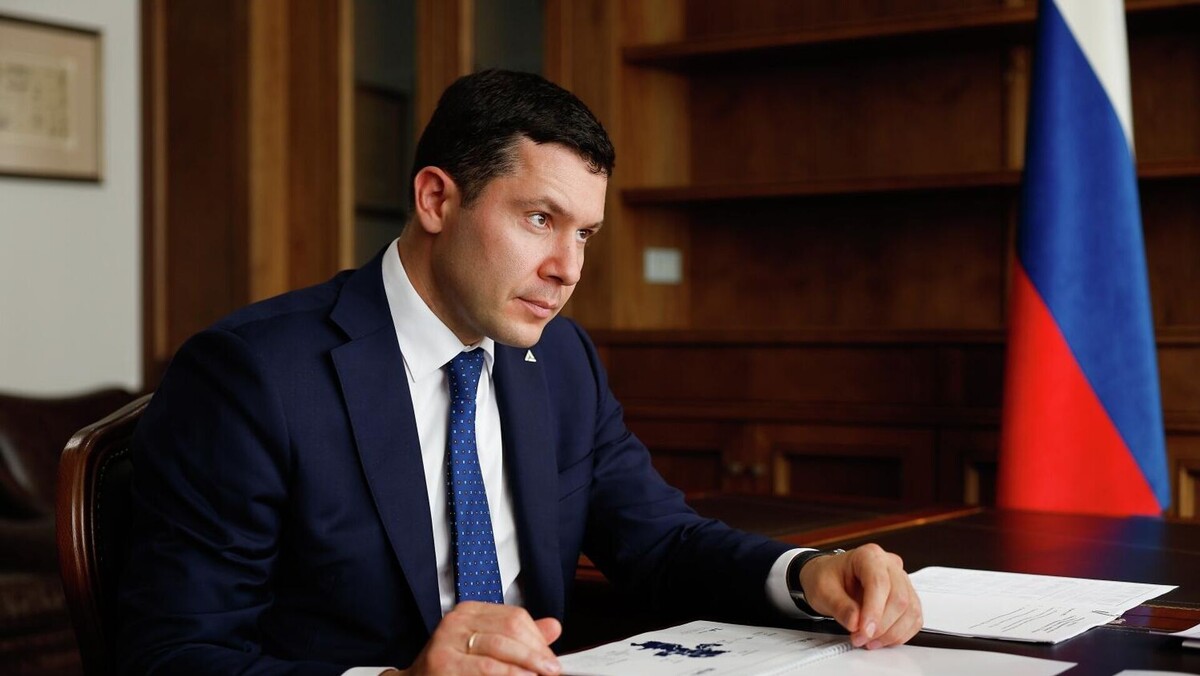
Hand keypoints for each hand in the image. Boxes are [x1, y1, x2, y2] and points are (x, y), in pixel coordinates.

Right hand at [402, 602, 562, 674]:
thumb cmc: (450, 667)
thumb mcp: (484, 647)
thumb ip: (516, 638)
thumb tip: (553, 627)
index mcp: (469, 612)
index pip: (514, 616)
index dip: (537, 639)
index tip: (551, 658)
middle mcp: (456, 621)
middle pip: (510, 630)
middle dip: (536, 653)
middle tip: (552, 670)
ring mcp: (446, 641)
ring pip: (498, 649)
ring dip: (526, 665)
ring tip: (541, 675)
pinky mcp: (442, 663)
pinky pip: (485, 668)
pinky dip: (508, 674)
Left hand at [798, 544, 921, 649]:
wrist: (829, 578)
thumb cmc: (826, 578)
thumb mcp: (822, 591)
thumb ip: (839, 606)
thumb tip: (855, 622)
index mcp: (868, 556)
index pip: (879, 582)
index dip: (874, 610)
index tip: (864, 631)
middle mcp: (889, 565)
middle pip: (899, 598)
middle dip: (881, 626)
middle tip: (860, 638)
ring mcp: (901, 580)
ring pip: (910, 610)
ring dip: (891, 633)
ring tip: (868, 640)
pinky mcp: (907, 597)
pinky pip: (914, 619)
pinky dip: (900, 634)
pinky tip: (882, 638)